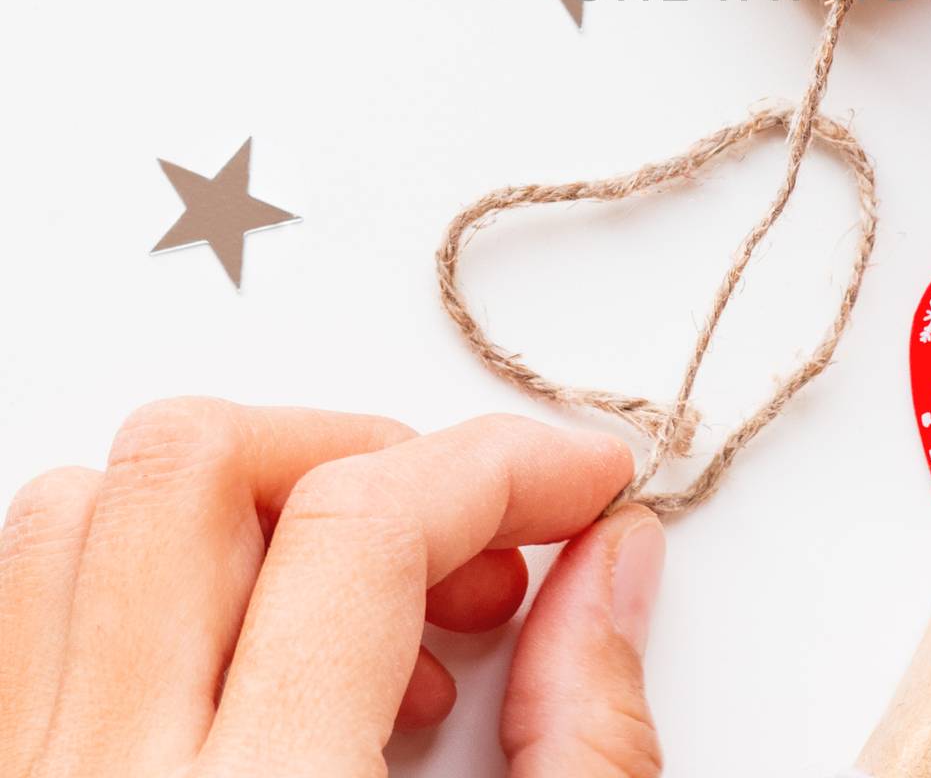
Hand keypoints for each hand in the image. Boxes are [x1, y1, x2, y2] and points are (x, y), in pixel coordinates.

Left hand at [0, 401, 664, 776]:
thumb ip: (589, 740)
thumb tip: (608, 560)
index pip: (357, 534)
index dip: (499, 466)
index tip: (580, 481)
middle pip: (187, 471)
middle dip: (363, 455)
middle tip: (467, 549)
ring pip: (74, 514)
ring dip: (242, 506)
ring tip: (351, 613)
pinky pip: (24, 610)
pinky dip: (144, 579)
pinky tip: (247, 666)